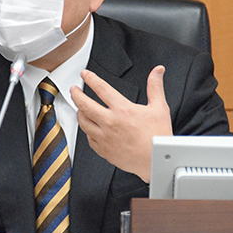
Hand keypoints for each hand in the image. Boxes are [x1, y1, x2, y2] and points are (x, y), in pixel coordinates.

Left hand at [70, 66, 172, 181]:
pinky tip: (89, 128)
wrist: (156, 161)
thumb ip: (155, 87)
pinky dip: (87, 131)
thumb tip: (157, 71)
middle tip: (73, 90)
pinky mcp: (104, 150)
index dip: (91, 78)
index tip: (85, 74)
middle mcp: (110, 122)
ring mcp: (105, 137)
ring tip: (79, 108)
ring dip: (79, 113)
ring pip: (83, 122)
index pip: (101, 88)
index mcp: (122, 110)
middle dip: (76, 94)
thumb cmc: (158, 136)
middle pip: (84, 105)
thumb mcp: (159, 108)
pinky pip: (89, 138)